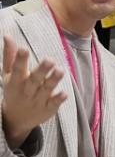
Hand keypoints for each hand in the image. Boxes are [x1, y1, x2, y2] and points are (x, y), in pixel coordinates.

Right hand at [1, 35, 65, 149]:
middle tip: (49, 60)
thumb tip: (7, 35)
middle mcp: (27, 90)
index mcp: (16, 81)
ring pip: (46, 89)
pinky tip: (64, 93)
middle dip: (41, 70)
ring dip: (53, 80)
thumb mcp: (8, 75)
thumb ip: (9, 56)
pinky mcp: (48, 108)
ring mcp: (38, 99)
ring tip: (60, 70)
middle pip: (34, 80)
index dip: (20, 60)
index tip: (23, 49)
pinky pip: (54, 103)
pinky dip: (58, 99)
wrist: (16, 120)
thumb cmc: (14, 91)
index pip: (17, 69)